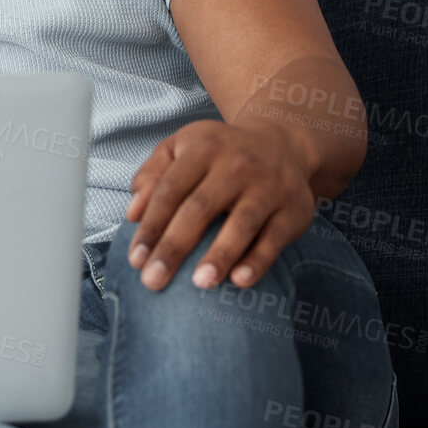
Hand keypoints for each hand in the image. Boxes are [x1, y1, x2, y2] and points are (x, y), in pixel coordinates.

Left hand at [124, 118, 316, 291]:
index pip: (170, 190)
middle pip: (200, 209)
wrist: (282, 143)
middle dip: (174, 247)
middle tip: (153, 280)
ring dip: (219, 255)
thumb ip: (152, 176)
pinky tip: (239, 281)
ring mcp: (268, 187)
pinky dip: (258, 260)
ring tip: (198, 284)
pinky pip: (274, 238)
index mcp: (203, 149)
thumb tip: (133, 214)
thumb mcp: (180, 148)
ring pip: (241, 223)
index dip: (151, 226)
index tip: (135, 259)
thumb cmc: (217, 154)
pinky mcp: (293, 209)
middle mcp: (236, 165)